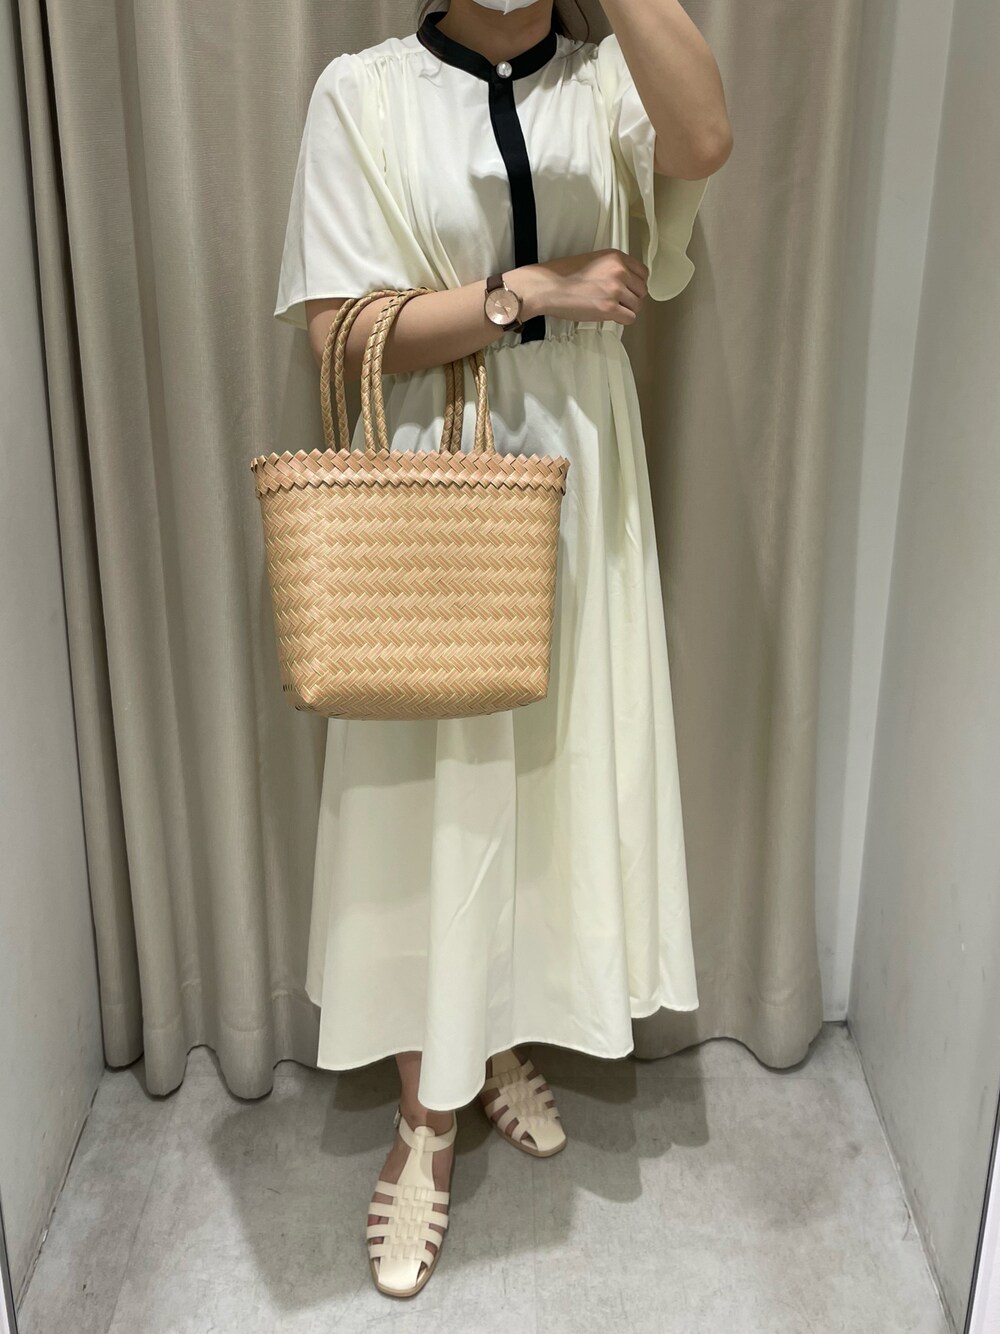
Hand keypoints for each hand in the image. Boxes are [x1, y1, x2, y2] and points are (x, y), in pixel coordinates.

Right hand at [510, 250, 649, 324]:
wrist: (548, 287)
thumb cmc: (563, 275)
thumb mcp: (592, 260)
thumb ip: (611, 268)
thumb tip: (624, 282)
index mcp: (616, 257)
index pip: (643, 273)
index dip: (636, 284)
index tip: (630, 290)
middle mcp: (619, 271)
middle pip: (642, 290)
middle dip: (632, 298)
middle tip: (619, 302)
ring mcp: (615, 290)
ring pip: (637, 306)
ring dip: (626, 310)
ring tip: (612, 309)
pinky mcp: (610, 308)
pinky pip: (630, 318)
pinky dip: (622, 320)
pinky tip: (611, 316)